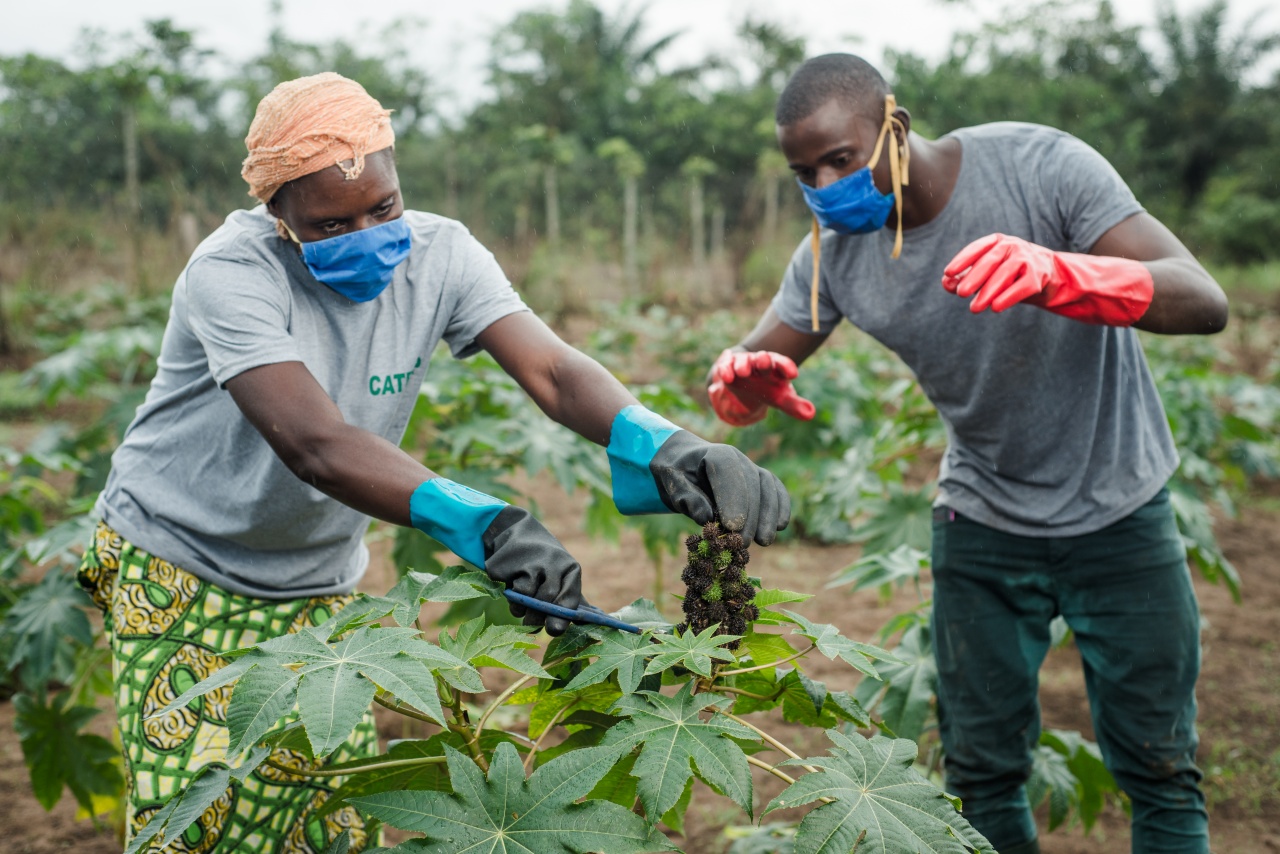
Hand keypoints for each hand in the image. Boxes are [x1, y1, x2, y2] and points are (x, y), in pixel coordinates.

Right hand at [409, 478, 581, 634]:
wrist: (514, 532)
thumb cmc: (542, 562)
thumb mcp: (559, 577)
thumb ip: (569, 600)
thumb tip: (589, 623)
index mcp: (569, 568)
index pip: (570, 598)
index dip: (561, 617)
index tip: (554, 630)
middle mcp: (554, 563)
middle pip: (546, 601)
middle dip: (538, 617)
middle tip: (533, 624)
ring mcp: (530, 561)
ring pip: (526, 598)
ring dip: (521, 609)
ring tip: (521, 605)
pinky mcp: (509, 563)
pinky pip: (508, 589)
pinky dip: (509, 595)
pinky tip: (510, 586)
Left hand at [649, 432, 790, 545]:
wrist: (686, 465)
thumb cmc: (678, 475)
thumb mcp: (674, 485)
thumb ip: (687, 499)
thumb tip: (706, 518)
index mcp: (715, 454)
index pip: (727, 472)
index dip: (732, 499)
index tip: (732, 527)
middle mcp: (738, 458)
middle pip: (751, 483)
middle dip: (749, 515)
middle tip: (742, 542)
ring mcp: (752, 467)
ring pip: (767, 487)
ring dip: (768, 515)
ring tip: (763, 541)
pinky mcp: (761, 480)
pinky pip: (776, 490)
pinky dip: (781, 506)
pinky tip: (780, 526)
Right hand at [707, 349, 815, 426]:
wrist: (744, 380)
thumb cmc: (766, 388)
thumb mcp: (780, 397)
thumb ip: (794, 405)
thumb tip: (811, 414)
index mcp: (776, 369)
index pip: (783, 365)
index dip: (787, 367)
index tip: (793, 374)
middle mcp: (760, 363)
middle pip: (764, 359)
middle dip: (763, 360)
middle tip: (764, 360)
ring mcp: (743, 363)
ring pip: (744, 361)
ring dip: (743, 365)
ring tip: (743, 372)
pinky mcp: (728, 365)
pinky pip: (727, 365)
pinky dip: (726, 369)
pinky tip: (727, 377)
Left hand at [941, 233, 1152, 325]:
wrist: (1059, 282)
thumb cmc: (1017, 278)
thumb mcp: (993, 277)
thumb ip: (968, 278)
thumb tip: (945, 284)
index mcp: (1001, 242)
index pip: (979, 247)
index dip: (963, 260)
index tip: (947, 273)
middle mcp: (1015, 247)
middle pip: (991, 261)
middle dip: (973, 278)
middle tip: (959, 294)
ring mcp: (1030, 259)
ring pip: (1005, 274)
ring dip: (988, 292)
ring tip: (974, 308)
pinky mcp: (1042, 276)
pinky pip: (1023, 287)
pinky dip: (1009, 297)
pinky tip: (996, 309)